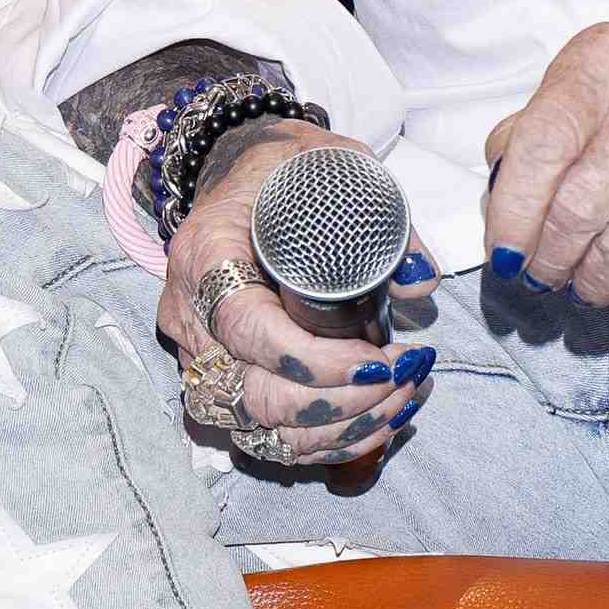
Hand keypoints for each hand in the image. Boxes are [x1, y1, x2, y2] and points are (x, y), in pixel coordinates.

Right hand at [158, 123, 437, 471]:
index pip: (246, 329)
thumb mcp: (334, 166)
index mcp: (205, 255)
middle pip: (251, 395)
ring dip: (336, 430)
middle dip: (337, 403)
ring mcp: (197, 355)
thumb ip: (380, 217)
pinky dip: (322, 442)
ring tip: (401, 401)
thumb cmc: (286, 170)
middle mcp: (189, 315)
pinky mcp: (217, 381)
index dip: (312, 360)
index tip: (376, 361)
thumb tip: (419, 282)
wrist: (244, 173)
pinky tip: (376, 424)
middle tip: (403, 379)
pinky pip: (262, 436)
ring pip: (256, 428)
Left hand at [483, 20, 608, 307]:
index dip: (512, 210)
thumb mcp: (589, 83)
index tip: (503, 250)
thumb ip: (534, 132)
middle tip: (540, 273)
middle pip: (579, 206)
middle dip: (548, 257)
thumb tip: (499, 204)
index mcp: (608, 61)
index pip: (542, 145)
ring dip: (591, 279)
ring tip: (582, 280)